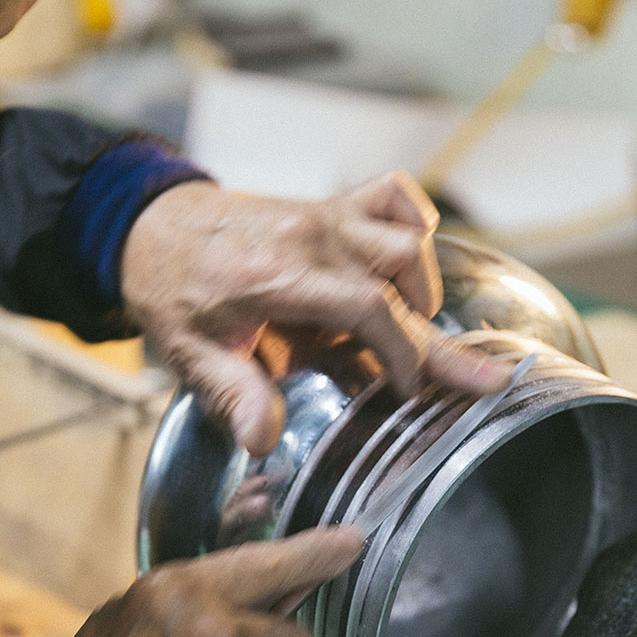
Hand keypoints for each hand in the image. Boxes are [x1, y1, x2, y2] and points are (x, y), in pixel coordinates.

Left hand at [122, 172, 511, 454]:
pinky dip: (414, 225)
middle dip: (441, 341)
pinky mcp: (332, 206)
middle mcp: (312, 238)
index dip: (401, 353)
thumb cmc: (174, 294)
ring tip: (413, 331)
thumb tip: (263, 440)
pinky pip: (393, 196)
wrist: (152, 228)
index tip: (408, 393)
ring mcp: (325, 216)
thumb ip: (231, 394)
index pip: (367, 307)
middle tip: (484, 382)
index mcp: (277, 276)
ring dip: (422, 287)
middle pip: (399, 280)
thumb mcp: (190, 354)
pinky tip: (411, 261)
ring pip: (406, 238)